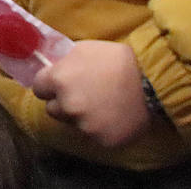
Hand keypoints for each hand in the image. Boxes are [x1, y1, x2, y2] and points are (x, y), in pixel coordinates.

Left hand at [32, 40, 152, 147]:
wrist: (152, 82)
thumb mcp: (83, 49)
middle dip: (62, 102)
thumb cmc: (117, 60)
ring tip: (100, 105)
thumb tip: (51, 68)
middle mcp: (67, 105)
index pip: (38, 88)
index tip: (59, 84)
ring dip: (80, 116)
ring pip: (72, 123)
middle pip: (52, 109)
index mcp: (58, 80)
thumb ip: (63, 63)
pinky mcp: (101, 141)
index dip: (49, 85)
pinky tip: (112, 116)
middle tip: (82, 94)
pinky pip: (92, 135)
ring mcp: (84, 126)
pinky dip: (99, 128)